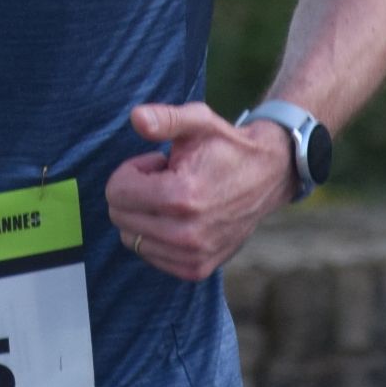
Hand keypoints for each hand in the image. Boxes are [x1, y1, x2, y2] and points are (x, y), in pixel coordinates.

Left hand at [102, 102, 293, 280]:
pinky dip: (156, 236)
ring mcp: (193, 255)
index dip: (132, 171)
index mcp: (182, 196)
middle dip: (135, 194)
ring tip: (175, 199)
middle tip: (166, 180)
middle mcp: (187, 233)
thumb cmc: (228, 146)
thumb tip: (136, 117)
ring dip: (145, 216)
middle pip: (120, 217)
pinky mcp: (197, 269)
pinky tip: (180, 218)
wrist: (269, 177)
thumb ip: (165, 119)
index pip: (116, 192)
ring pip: (131, 238)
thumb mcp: (199, 121)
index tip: (158, 164)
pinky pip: (150, 256)